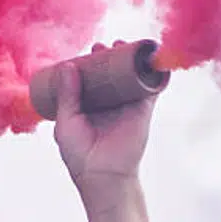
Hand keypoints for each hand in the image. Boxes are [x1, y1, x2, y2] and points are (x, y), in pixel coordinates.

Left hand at [53, 46, 157, 207]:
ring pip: (129, 76)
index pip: (89, 80)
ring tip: (121, 45)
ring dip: (128, 58)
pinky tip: (150, 56)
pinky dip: (154, 71)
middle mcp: (108, 105)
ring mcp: (126, 106)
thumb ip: (67, 95)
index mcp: (88, 107)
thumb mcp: (67, 122)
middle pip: (110, 74)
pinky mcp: (142, 110)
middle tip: (100, 47)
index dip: (88, 65)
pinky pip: (151, 87)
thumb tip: (68, 66)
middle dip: (107, 57)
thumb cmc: (81, 155)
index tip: (85, 54)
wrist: (103, 176)